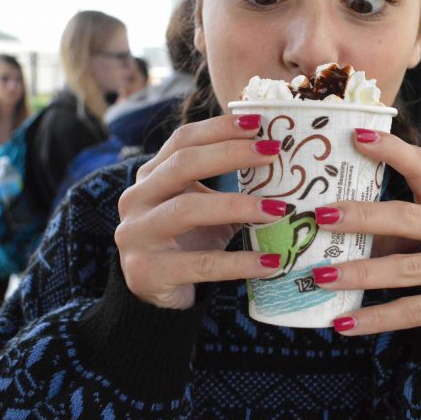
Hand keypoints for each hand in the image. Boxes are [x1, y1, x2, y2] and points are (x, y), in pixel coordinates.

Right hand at [115, 114, 287, 308]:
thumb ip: (227, 184)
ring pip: (187, 209)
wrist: (153, 296)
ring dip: (237, 206)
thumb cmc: (187, 242)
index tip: (258, 123)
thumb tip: (283, 162)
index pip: (183, 140)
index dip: (219, 128)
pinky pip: (201, 263)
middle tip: (273, 154)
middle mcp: (137, 198)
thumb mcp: (204, 207)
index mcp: (151, 176)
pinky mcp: (147, 271)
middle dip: (230, 154)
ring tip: (278, 209)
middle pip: (182, 164)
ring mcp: (137, 234)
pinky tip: (272, 260)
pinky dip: (240, 262)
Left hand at [310, 128, 420, 334]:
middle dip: (362, 217)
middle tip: (320, 217)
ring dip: (360, 273)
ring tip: (320, 276)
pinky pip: (410, 312)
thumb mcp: (417, 223)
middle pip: (407, 219)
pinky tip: (342, 323)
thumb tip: (316, 214)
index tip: (356, 136)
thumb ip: (380, 218)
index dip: (392, 151)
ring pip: (406, 270)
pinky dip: (374, 319)